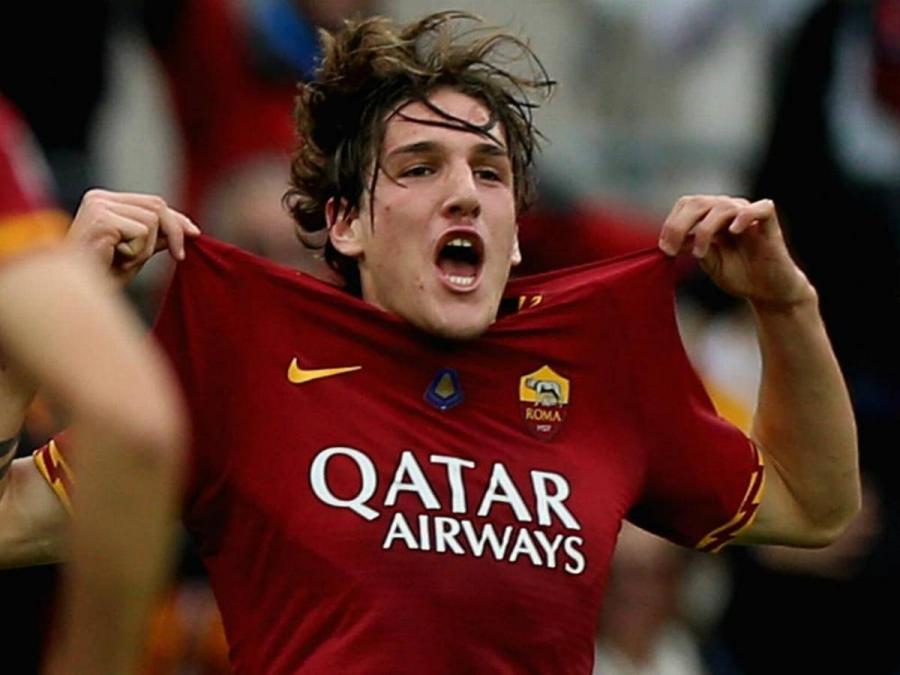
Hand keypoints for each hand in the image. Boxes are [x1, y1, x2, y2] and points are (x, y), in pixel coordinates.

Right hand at [67, 189, 200, 283]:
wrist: (74, 290)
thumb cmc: (102, 273)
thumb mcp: (137, 251)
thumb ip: (156, 236)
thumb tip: (185, 228)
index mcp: (105, 201)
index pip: (152, 203)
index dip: (177, 219)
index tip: (195, 233)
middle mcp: (99, 198)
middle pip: (157, 206)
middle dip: (174, 231)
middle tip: (179, 256)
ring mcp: (98, 206)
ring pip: (151, 221)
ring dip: (146, 249)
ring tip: (124, 260)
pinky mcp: (101, 219)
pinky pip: (141, 233)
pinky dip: (137, 253)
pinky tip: (117, 259)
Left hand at [657, 195, 814, 309]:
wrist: (768, 291)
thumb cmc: (739, 274)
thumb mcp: (709, 262)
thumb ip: (692, 248)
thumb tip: (669, 241)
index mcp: (712, 216)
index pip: (688, 204)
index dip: (672, 222)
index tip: (663, 248)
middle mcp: (729, 211)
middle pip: (699, 202)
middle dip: (679, 225)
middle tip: (670, 250)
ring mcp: (749, 216)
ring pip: (723, 206)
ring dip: (704, 230)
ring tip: (699, 253)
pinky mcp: (770, 225)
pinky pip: (761, 208)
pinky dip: (745, 216)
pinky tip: (733, 231)